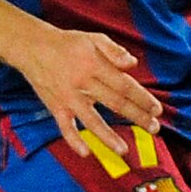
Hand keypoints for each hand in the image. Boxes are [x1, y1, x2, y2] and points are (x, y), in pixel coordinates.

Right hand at [12, 24, 163, 159]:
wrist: (32, 47)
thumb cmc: (68, 44)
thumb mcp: (94, 39)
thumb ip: (115, 51)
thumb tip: (133, 64)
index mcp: (95, 66)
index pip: (125, 86)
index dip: (143, 99)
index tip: (157, 110)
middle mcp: (83, 83)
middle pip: (115, 103)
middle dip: (137, 117)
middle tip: (154, 129)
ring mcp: (68, 98)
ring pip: (91, 120)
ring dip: (108, 137)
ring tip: (123, 150)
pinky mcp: (55, 107)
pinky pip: (65, 127)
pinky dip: (74, 140)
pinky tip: (86, 152)